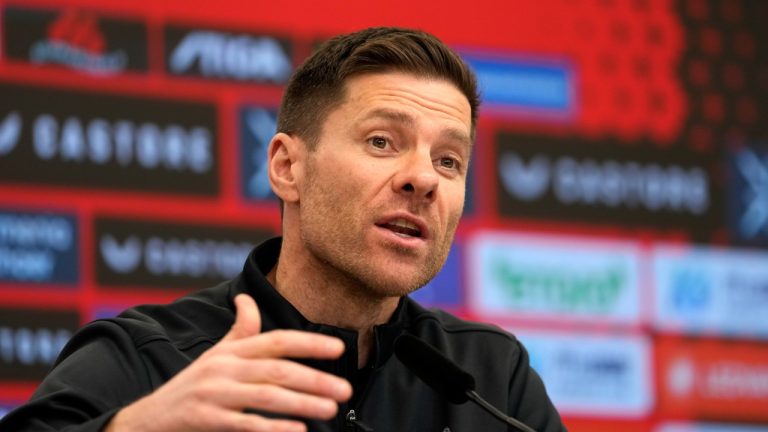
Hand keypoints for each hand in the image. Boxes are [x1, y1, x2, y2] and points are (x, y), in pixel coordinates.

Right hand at [106, 294, 351, 431]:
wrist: (146, 419)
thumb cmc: (190, 386)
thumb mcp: (214, 356)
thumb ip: (239, 332)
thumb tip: (246, 300)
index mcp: (231, 351)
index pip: (276, 341)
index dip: (308, 342)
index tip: (338, 347)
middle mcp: (223, 368)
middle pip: (277, 370)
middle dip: (315, 378)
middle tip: (345, 388)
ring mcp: (213, 394)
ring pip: (266, 396)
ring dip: (302, 402)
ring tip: (329, 409)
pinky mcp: (205, 419)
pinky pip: (245, 423)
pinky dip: (273, 427)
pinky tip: (297, 430)